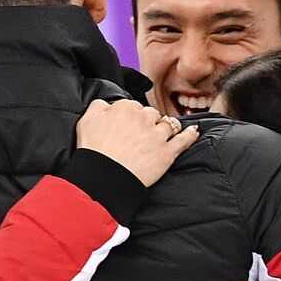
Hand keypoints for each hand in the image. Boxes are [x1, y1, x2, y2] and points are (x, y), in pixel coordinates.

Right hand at [76, 99, 198, 186]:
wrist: (104, 177)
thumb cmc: (93, 151)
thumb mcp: (86, 121)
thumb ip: (98, 106)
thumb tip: (106, 103)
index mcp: (126, 108)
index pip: (133, 106)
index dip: (131, 117)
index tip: (127, 127)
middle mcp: (144, 118)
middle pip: (152, 114)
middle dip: (148, 122)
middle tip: (141, 135)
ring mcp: (158, 135)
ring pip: (168, 125)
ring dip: (168, 127)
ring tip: (164, 134)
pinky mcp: (167, 153)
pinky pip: (183, 140)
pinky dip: (190, 135)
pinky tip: (194, 132)